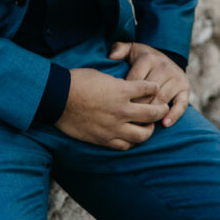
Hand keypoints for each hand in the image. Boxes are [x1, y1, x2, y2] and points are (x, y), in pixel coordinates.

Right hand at [54, 67, 168, 149]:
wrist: (57, 98)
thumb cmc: (77, 81)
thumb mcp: (101, 75)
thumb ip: (117, 84)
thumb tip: (126, 88)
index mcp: (121, 90)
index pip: (148, 89)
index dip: (154, 88)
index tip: (156, 88)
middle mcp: (122, 110)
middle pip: (152, 114)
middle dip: (160, 110)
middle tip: (162, 108)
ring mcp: (114, 127)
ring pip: (143, 135)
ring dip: (149, 129)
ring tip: (148, 126)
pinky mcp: (104, 139)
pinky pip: (125, 145)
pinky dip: (131, 141)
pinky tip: (131, 136)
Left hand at [109, 41, 189, 127]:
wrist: (165, 58)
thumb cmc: (142, 58)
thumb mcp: (131, 49)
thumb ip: (119, 49)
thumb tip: (111, 56)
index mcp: (149, 58)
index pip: (136, 81)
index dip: (127, 95)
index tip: (119, 105)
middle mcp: (164, 67)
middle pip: (149, 93)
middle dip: (138, 107)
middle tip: (127, 119)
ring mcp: (176, 78)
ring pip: (162, 100)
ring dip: (152, 114)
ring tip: (141, 124)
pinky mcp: (185, 89)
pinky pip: (181, 105)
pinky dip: (174, 115)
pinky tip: (164, 124)